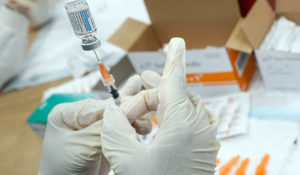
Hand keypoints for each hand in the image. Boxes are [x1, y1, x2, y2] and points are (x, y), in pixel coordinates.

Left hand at [38, 74, 152, 174]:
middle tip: (146, 112)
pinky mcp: (105, 136)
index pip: (97, 106)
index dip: (117, 108)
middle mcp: (82, 116)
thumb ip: (101, 129)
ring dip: (133, 118)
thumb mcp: (82, 146)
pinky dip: (132, 126)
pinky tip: (143, 125)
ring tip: (145, 122)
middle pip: (109, 109)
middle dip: (128, 111)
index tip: (134, 110)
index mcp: (68, 112)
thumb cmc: (63, 169)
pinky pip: (120, 128)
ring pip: (117, 117)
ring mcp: (94, 126)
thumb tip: (121, 112)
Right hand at [101, 38, 219, 174]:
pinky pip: (190, 120)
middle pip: (176, 93)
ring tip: (144, 101)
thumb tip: (113, 113)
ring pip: (184, 106)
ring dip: (164, 101)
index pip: (175, 81)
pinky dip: (173, 114)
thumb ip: (115, 128)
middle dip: (155, 87)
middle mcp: (200, 126)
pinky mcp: (204, 148)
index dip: (173, 59)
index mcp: (183, 123)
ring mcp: (205, 137)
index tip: (176, 42)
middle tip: (138, 84)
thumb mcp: (124, 158)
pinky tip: (159, 120)